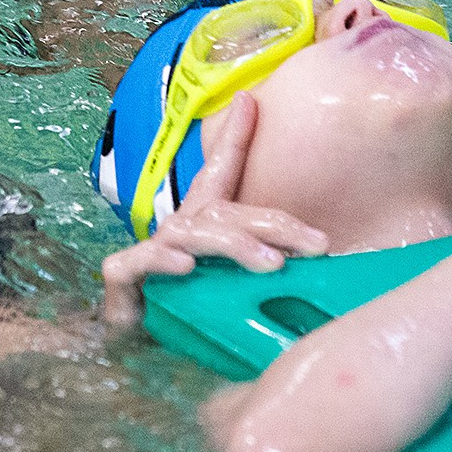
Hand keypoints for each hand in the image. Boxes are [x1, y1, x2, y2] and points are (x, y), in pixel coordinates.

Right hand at [99, 92, 328, 325]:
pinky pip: (139, 263)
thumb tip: (329, 251)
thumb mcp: (239, 285)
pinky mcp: (122, 278)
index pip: (221, 174)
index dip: (234, 137)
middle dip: (274, 225)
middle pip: (227, 213)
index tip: (249, 100)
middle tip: (317, 246)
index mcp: (204, 224)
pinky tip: (187, 267)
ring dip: (234, 247)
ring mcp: (148, 252)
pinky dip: (163, 263)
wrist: (141, 351)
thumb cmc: (195, 311)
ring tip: (272, 264)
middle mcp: (178, 230)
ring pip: (193, 236)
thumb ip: (274, 263)